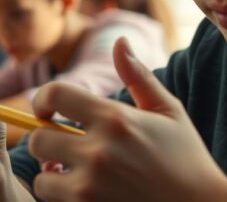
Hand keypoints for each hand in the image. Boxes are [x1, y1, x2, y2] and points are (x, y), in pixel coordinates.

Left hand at [28, 38, 226, 201]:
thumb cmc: (188, 159)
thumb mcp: (169, 111)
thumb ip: (138, 76)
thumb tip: (120, 40)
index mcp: (115, 119)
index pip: (55, 94)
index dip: (43, 101)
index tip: (47, 112)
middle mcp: (99, 152)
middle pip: (38, 140)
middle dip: (46, 143)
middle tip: (60, 149)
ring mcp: (92, 188)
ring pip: (41, 179)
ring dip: (51, 177)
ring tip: (72, 175)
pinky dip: (63, 199)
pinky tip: (84, 194)